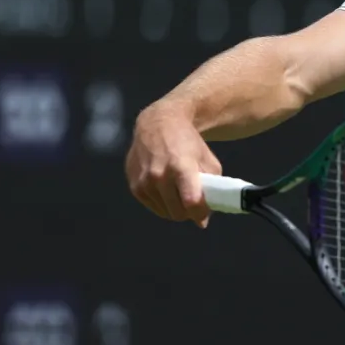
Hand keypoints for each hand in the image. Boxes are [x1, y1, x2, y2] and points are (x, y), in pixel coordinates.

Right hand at [124, 98, 222, 227]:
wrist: (158, 123)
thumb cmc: (188, 142)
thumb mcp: (207, 160)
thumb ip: (210, 189)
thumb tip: (202, 221)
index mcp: (181, 166)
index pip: (191, 202)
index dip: (200, 213)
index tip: (204, 214)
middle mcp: (159, 175)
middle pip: (178, 213)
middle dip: (188, 212)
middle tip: (193, 202)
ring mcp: (144, 181)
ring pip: (165, 213)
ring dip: (175, 207)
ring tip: (180, 190)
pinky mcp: (134, 186)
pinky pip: (153, 206)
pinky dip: (162, 202)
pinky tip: (166, 186)